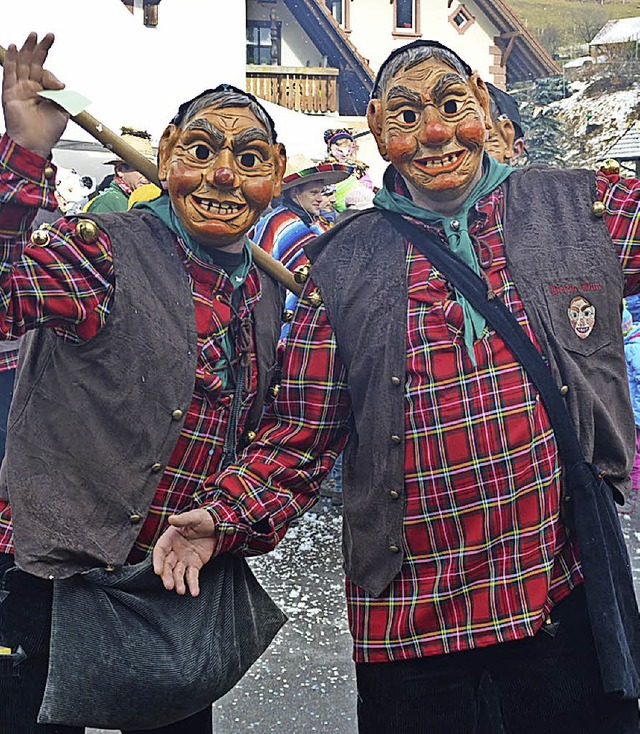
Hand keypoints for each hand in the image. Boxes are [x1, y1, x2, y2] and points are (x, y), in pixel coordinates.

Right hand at [2, 33, 68, 157]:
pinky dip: (11, 59)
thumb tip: (61, 84)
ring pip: (21, 63)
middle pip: (34, 62)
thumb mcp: (62, 111)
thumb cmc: (47, 132)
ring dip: (27, 48)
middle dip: (41, 48)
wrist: (35, 144)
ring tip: (33, 35)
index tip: (60, 85)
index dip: (53, 76)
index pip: (46, 73)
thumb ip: (63, 96)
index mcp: (43, 92)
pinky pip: (9, 72)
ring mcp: (19, 88)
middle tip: (48, 36)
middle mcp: (30, 88)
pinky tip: (13, 48)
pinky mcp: (10, 92)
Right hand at [152, 509, 215, 595]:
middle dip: (167, 576)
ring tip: (181, 591)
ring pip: (178, 573)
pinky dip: (193, 584)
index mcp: (171, 538)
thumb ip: (183, 519)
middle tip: (169, 586)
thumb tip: (172, 519)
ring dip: (179, 583)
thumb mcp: (195, 517)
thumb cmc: (205, 518)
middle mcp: (175, 550)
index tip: (158, 571)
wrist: (220, 525)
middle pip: (167, 565)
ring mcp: (184, 559)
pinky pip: (192, 576)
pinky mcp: (195, 565)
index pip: (160, 551)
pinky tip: (194, 592)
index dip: (158, 561)